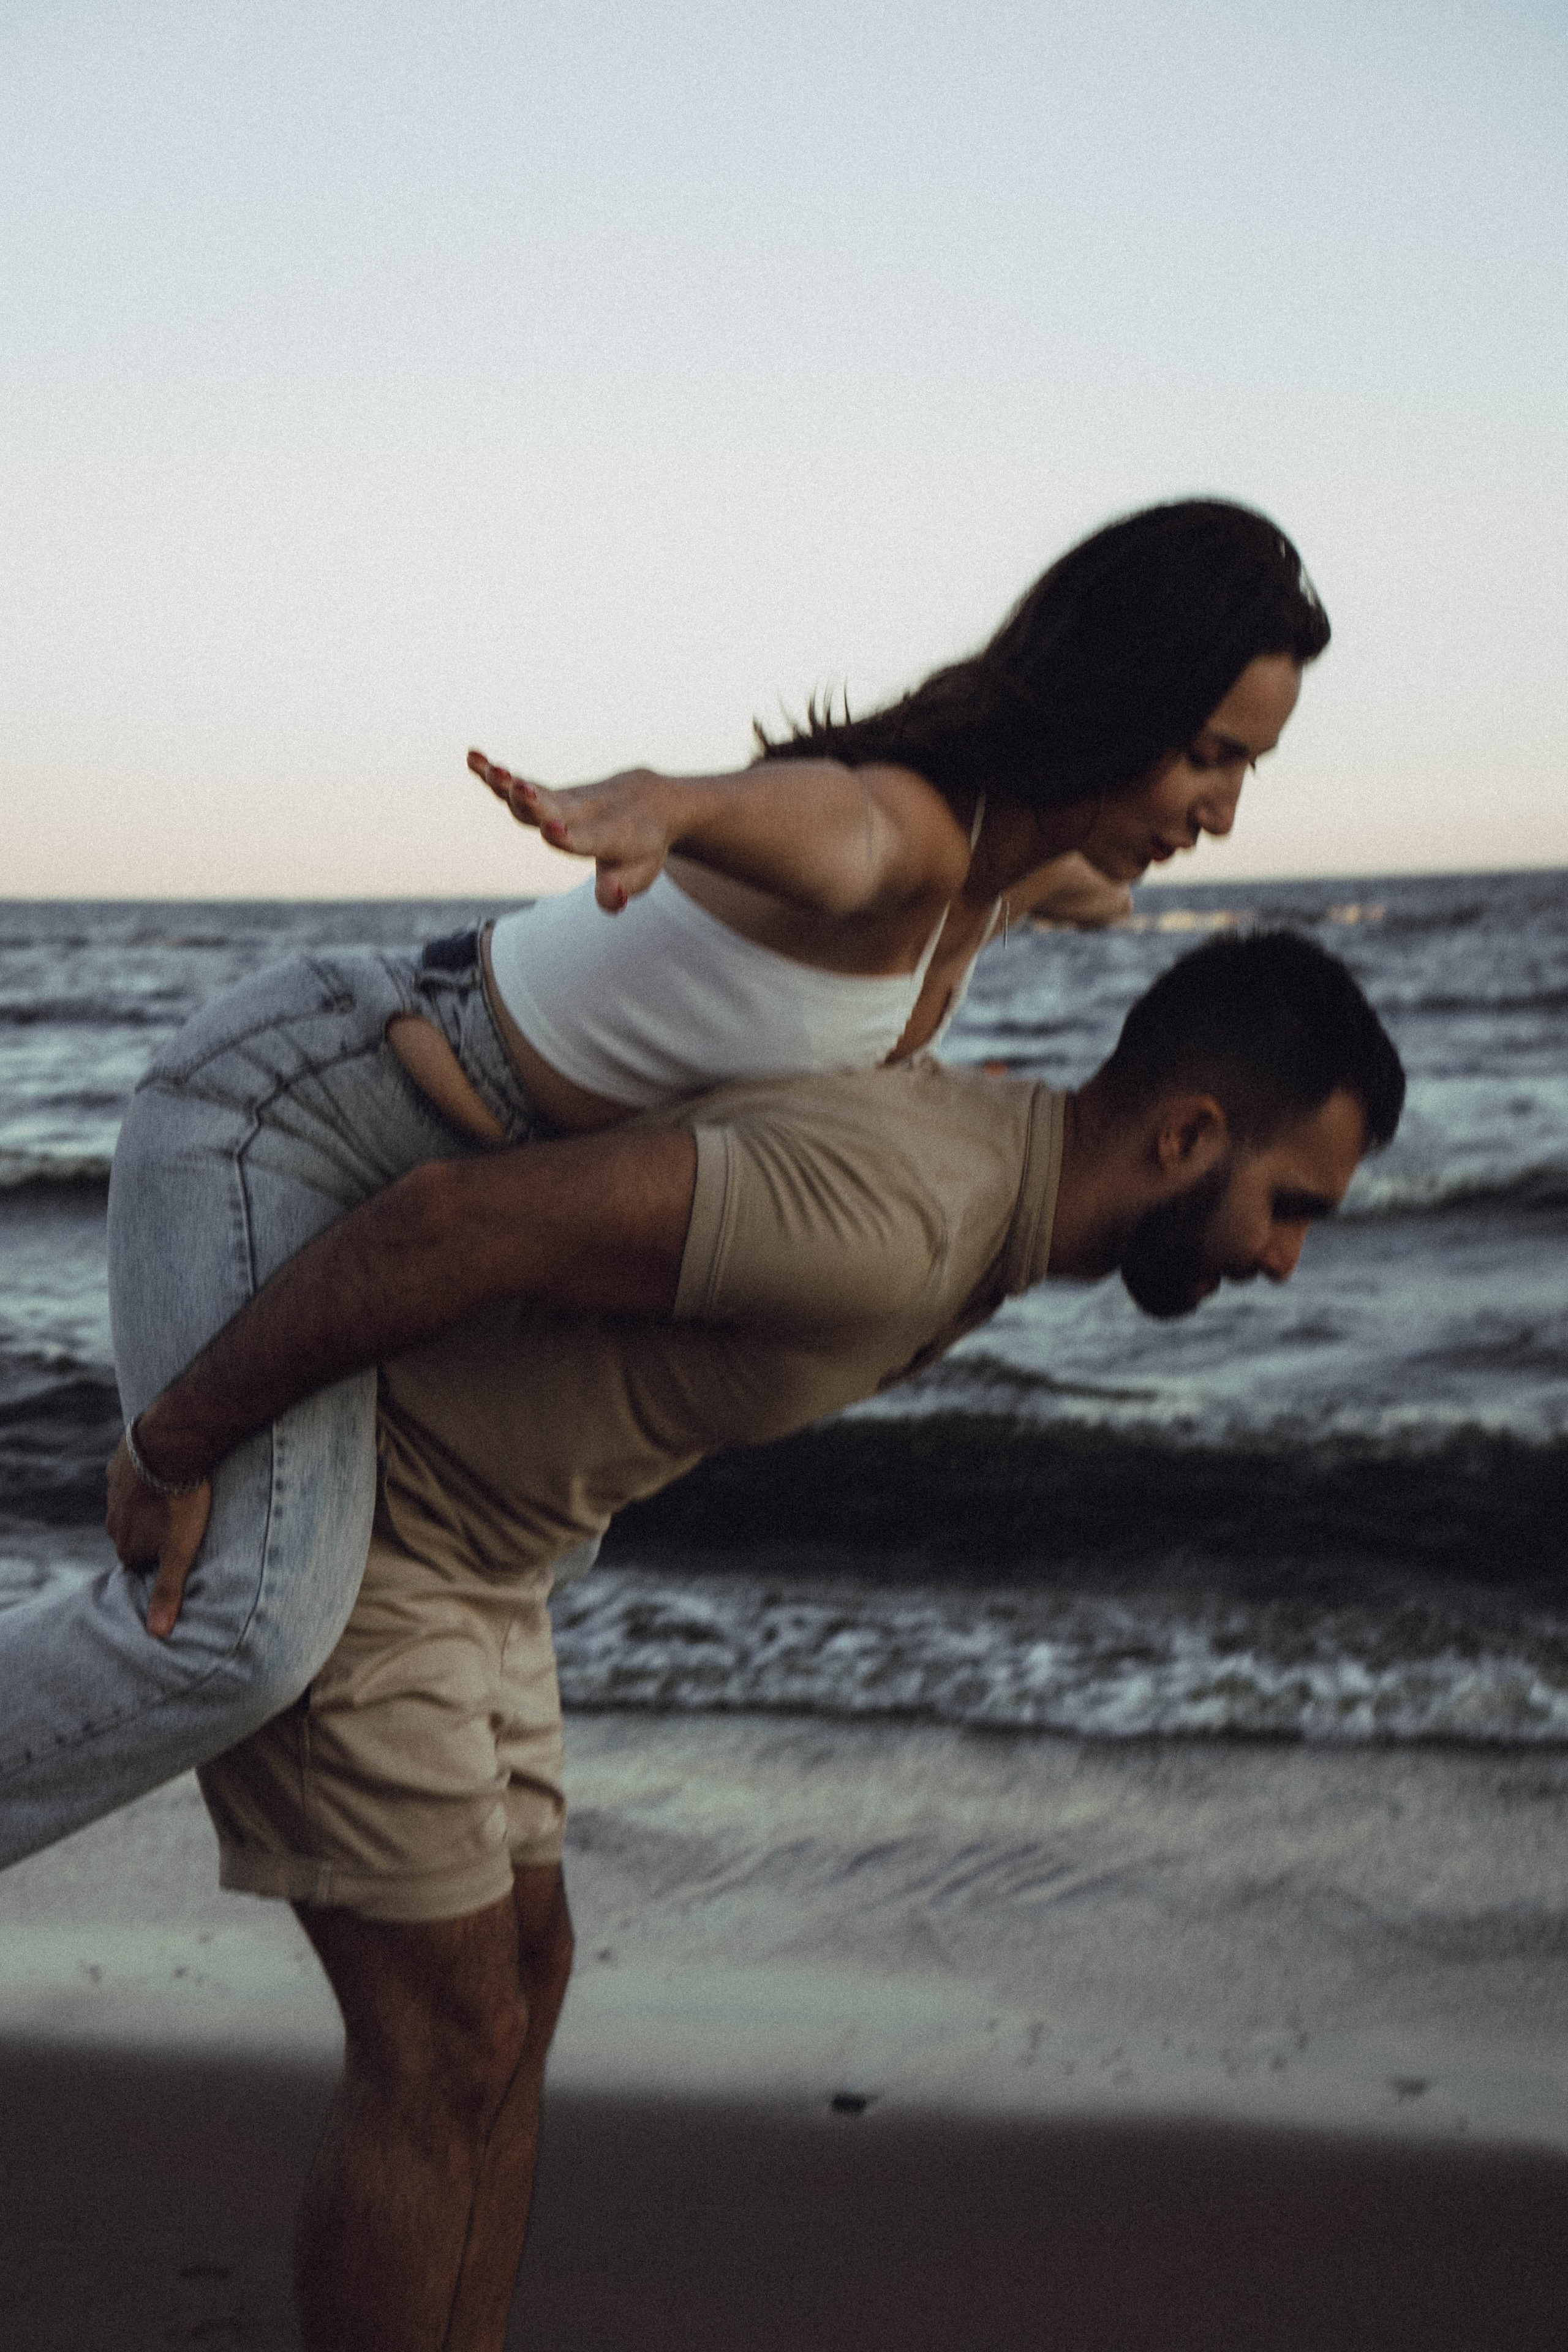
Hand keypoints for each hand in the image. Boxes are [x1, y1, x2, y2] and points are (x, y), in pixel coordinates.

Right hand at [105, 1435, 212, 1638]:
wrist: (171, 1447)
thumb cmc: (181, 1503)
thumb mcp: (180, 1552)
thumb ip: (169, 1591)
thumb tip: (157, 1635)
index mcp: (126, 1547)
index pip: (141, 1565)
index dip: (161, 1561)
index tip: (179, 1553)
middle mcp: (112, 1523)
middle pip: (136, 1536)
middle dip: (155, 1534)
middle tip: (182, 1525)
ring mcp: (113, 1493)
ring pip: (132, 1507)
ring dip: (150, 1506)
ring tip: (177, 1499)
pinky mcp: (119, 1465)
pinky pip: (131, 1478)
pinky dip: (146, 1478)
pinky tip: (166, 1471)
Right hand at [468, 749, 672, 912]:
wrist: (650, 800)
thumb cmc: (641, 847)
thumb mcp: (639, 874)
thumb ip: (620, 890)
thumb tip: (610, 897)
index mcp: (611, 835)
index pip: (587, 837)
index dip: (569, 836)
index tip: (553, 829)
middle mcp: (586, 812)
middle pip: (555, 807)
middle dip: (535, 802)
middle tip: (518, 788)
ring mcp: (566, 800)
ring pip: (534, 793)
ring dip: (509, 783)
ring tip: (489, 769)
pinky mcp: (551, 794)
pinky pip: (522, 783)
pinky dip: (497, 773)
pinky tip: (472, 757)